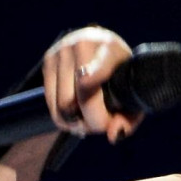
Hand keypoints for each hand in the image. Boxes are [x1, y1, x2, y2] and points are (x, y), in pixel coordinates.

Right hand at [41, 27, 139, 143]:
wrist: (102, 46)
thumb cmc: (122, 78)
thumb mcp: (133, 95)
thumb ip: (128, 119)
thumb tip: (112, 136)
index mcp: (110, 49)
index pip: (96, 66)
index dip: (89, 78)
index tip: (86, 83)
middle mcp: (82, 45)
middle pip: (78, 99)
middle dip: (90, 122)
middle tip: (100, 124)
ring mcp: (62, 51)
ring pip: (62, 106)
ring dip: (76, 122)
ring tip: (88, 119)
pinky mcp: (48, 59)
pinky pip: (51, 103)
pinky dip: (63, 117)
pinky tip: (76, 114)